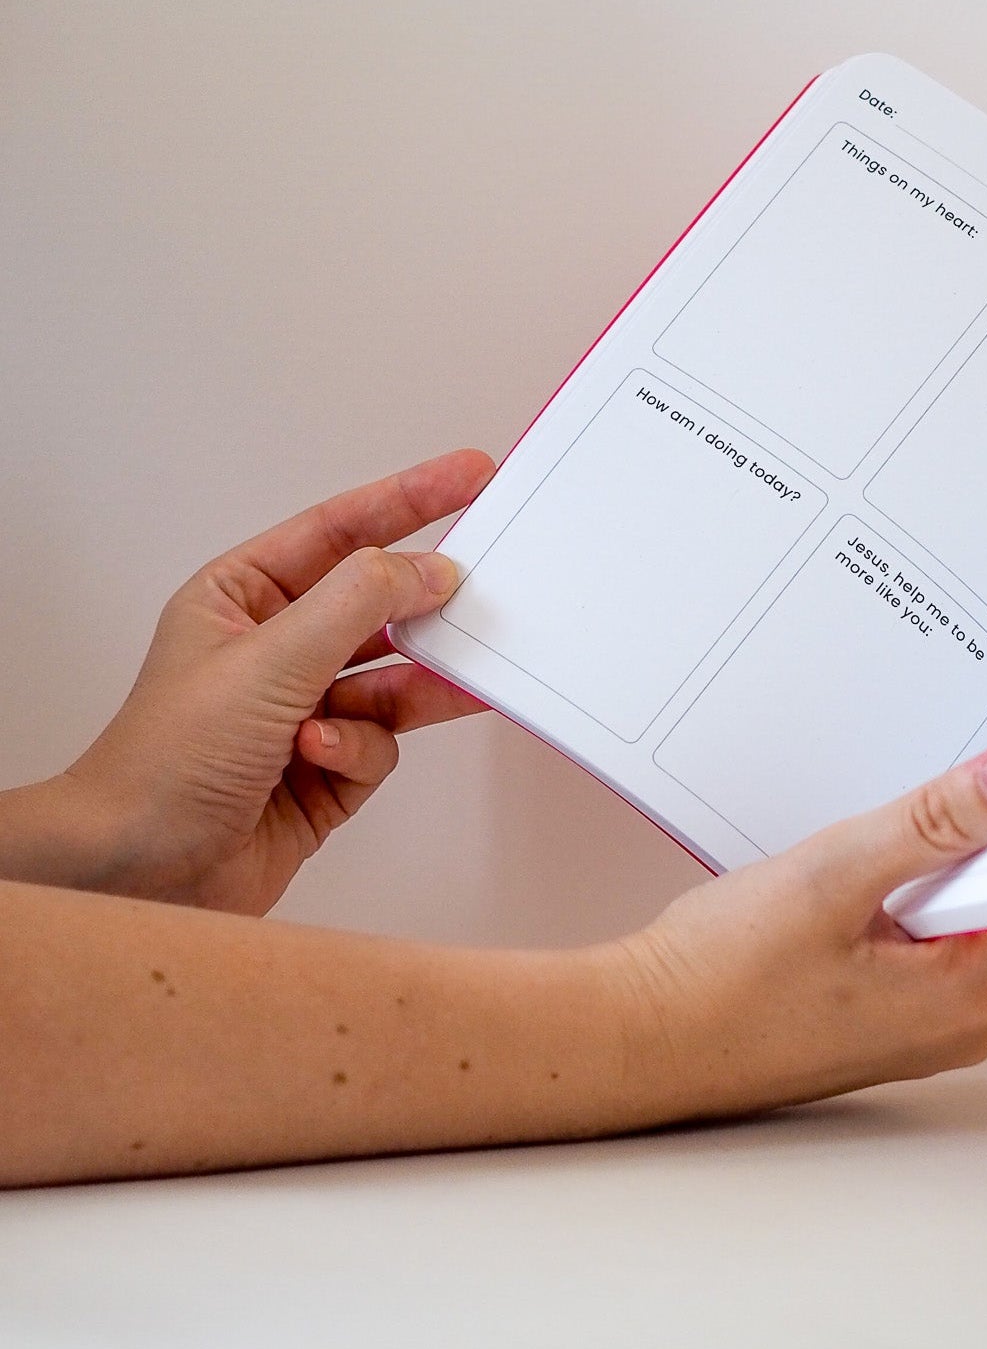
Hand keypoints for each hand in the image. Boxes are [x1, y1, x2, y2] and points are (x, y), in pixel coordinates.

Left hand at [50, 450, 494, 913]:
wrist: (139, 873)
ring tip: (457, 677)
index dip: (409, 498)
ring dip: (414, 683)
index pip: (340, 530)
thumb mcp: (269, 660)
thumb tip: (428, 569)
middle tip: (484, 584)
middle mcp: (275, 648)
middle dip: (426, 604)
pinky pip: (382, 741)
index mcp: (242, 597)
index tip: (469, 475)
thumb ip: (358, 603)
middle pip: (378, 604)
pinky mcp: (328, 770)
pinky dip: (363, 750)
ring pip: (395, 677)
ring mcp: (304, 710)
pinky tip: (321, 758)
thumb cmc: (165, 760)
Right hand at [616, 745, 986, 1119]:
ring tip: (873, 838)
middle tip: (930, 786)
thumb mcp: (832, 876)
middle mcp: (957, 1024)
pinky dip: (902, 894)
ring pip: (958, 911)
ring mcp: (920, 1024)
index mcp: (965, 1000)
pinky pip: (922, 936)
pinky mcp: (884, 1014)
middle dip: (974, 838)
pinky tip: (853, 877)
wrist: (639, 1036)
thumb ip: (931, 824)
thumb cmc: (718, 980)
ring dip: (929, 864)